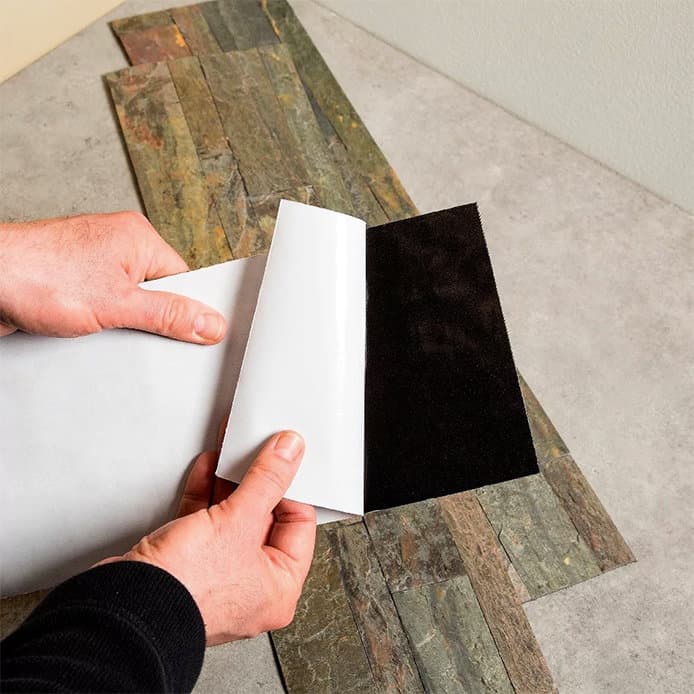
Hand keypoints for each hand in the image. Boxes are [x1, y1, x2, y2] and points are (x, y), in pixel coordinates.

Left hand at [0, 211, 225, 342]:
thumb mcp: (119, 305)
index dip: (188, 309)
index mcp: (138, 237)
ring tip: (104, 326)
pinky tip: (89, 329)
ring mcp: (94, 263)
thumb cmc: (38, 275)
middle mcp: (118, 245)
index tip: (192, 334)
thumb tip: (210, 323)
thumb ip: (169, 316)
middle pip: (159, 292)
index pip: (185, 279)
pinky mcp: (75, 281)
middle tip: (137, 330)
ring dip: (124, 323)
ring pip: (131, 303)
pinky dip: (102, 324)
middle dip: (151, 318)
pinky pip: (106, 307)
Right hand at [102, 431, 315, 644]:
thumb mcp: (239, 521)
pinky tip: (207, 468)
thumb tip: (288, 452)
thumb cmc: (185, 590)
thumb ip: (267, 480)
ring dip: (229, 482)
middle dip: (256, 480)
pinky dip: (205, 493)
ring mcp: (218, 576)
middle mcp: (252, 586)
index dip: (291, 487)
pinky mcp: (188, 564)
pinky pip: (204, 521)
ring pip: (231, 518)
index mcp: (279, 587)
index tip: (285, 458)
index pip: (299, 524)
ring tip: (232, 450)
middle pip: (265, 519)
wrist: (125, 608)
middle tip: (258, 450)